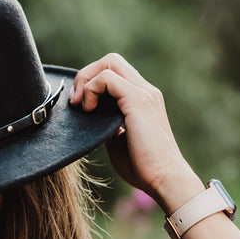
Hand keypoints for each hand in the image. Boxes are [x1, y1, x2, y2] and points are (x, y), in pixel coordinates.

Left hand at [70, 53, 203, 213]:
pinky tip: (89, 110)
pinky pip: (107, 78)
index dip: (92, 82)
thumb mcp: (118, 143)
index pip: (115, 71)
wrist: (164, 179)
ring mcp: (143, 93)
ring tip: (81, 106)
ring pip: (109, 62)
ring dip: (86, 80)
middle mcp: (145, 90)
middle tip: (76, 102)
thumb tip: (93, 121)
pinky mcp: (137, 100)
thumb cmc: (144, 168)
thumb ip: (108, 127)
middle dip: (86, 75)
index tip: (80, 106)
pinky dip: (91, 89)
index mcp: (142, 98)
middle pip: (110, 60)